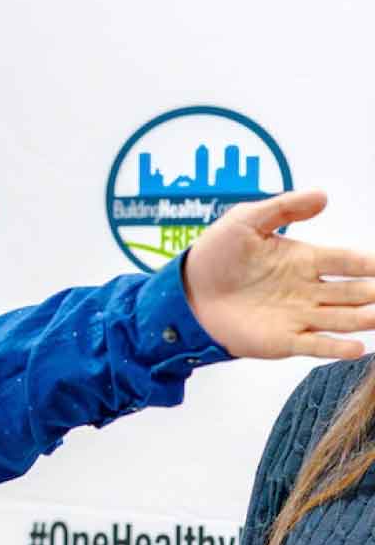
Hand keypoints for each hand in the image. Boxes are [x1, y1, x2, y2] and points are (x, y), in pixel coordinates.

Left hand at [182, 190, 374, 359]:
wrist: (188, 291)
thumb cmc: (217, 253)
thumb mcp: (247, 220)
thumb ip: (284, 209)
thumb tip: (323, 196)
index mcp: (305, 259)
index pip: (345, 261)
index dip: (367, 263)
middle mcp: (308, 289)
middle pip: (351, 292)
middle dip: (373, 292)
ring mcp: (298, 316)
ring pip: (341, 319)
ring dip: (363, 319)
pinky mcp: (283, 340)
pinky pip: (315, 345)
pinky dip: (336, 347)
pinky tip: (357, 348)